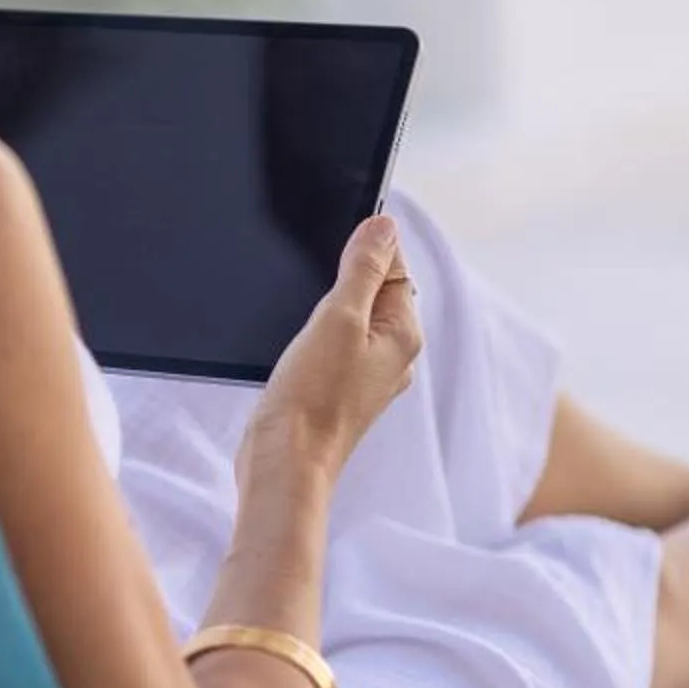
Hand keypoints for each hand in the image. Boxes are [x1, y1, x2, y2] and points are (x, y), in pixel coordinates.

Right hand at [242, 214, 423, 488]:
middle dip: (345, 273)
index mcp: (403, 334)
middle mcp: (392, 354)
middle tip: (310, 273)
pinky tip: (296, 337)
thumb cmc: (313, 398)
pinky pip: (335, 341)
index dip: (367, 244)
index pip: (396, 266)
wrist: (285, 462)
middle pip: (376, 290)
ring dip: (328, 304)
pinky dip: (317, 330)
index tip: (335, 238)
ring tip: (302, 311)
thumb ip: (364, 270)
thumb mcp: (339, 318)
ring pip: (352, 316)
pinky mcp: (338, 386)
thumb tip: (384, 226)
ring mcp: (365, 373)